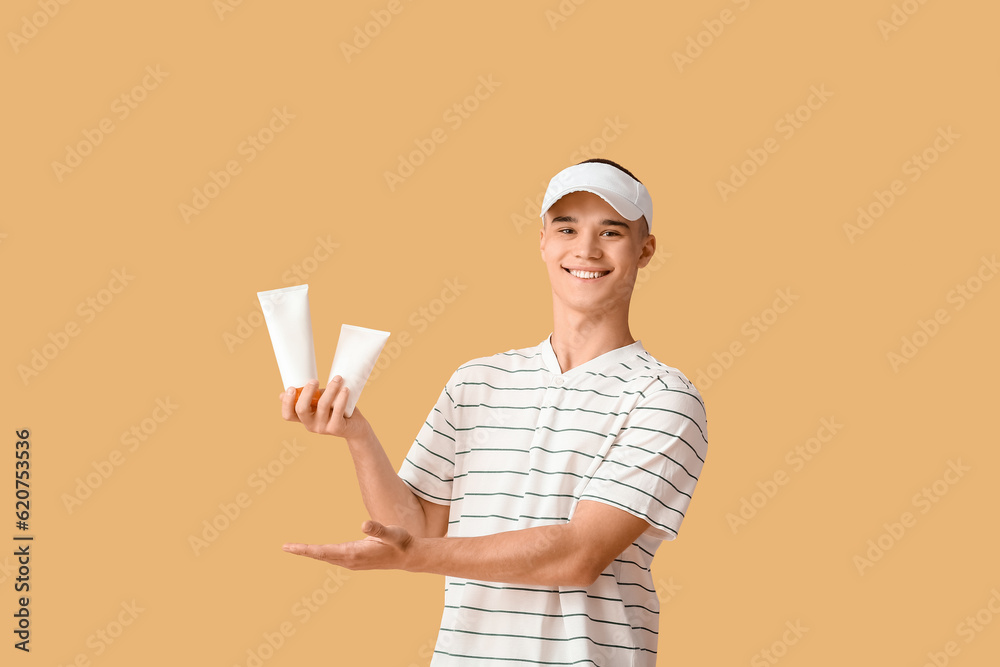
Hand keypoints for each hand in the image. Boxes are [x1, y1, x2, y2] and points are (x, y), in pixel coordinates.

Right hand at [278, 376, 370, 439]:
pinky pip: (338, 410)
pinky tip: (345, 389)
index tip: (291, 388)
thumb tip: (283, 394)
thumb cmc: (335, 410)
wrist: (356, 427)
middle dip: (307, 392)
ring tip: (338, 379)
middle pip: (301, 409)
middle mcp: (311, 425)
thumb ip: (307, 398)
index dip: (286, 403)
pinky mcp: (336, 428)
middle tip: (315, 380)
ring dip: (330, 389)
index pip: (288, 415)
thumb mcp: (319, 403)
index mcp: (304, 418)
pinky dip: (341, 397)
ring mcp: (323, 428)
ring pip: (322, 406)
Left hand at [282, 520, 414, 570]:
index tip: (289, 547)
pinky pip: (332, 557)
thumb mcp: (393, 533)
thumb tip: (363, 523)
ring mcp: (352, 562)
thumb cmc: (401, 543)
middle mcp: (350, 560)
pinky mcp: (354, 561)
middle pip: (321, 556)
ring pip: (326, 557)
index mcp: (354, 553)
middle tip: (284, 547)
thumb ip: (378, 529)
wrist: (409, 557)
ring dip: (310, 553)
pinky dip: (320, 554)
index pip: (323, 552)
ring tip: (294, 548)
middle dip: (303, 551)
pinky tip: (315, 551)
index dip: (306, 549)